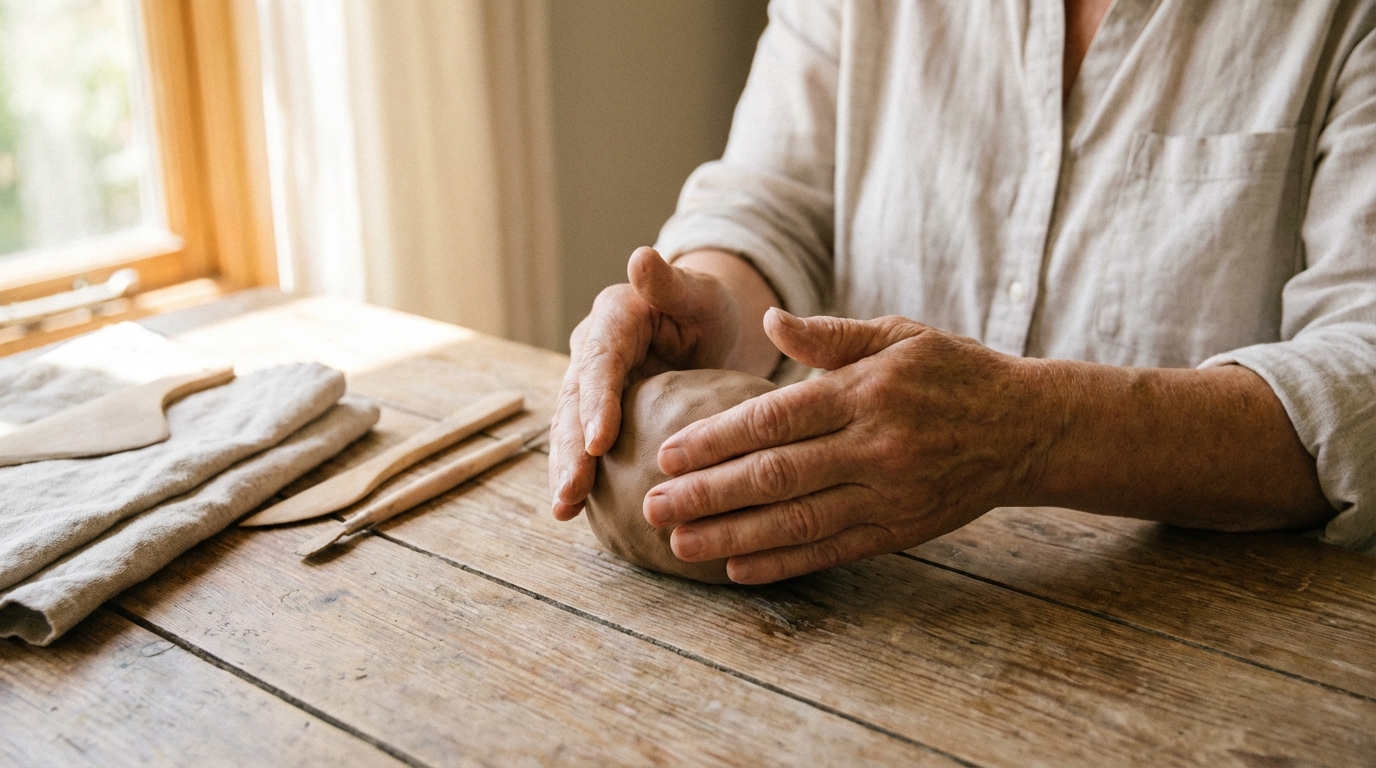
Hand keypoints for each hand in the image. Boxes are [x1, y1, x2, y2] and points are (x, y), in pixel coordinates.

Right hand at [549, 247, 743, 520]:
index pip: (600, 362)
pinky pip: (582, 444)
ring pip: (570, 429)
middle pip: (575, 403)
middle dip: (572, 449)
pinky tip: (572, 512)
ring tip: (564, 510)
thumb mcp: (700, 292)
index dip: (597, 403)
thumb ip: (671, 281)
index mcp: (613, 319)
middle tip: (572, 492)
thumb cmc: (708, 308)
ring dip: (565, 469)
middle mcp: (591, 351)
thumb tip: (640, 256)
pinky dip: (576, 475)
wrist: (702, 326)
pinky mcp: (596, 412)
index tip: (600, 442)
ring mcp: (589, 384)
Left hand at [643, 309, 1051, 583]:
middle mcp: (873, 448)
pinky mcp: (899, 529)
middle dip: (708, 494)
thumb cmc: (954, 373)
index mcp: (865, 393)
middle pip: (775, 476)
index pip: (776, 420)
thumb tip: (771, 318)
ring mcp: (888, 495)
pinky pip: (832, 551)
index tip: (668, 454)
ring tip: (681, 545)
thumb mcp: (900, 335)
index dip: (717, 440)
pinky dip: (783, 563)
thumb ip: (832, 335)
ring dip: (733, 536)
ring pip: (797, 522)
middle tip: (653, 506)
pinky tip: (738, 569)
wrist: (1028, 429)